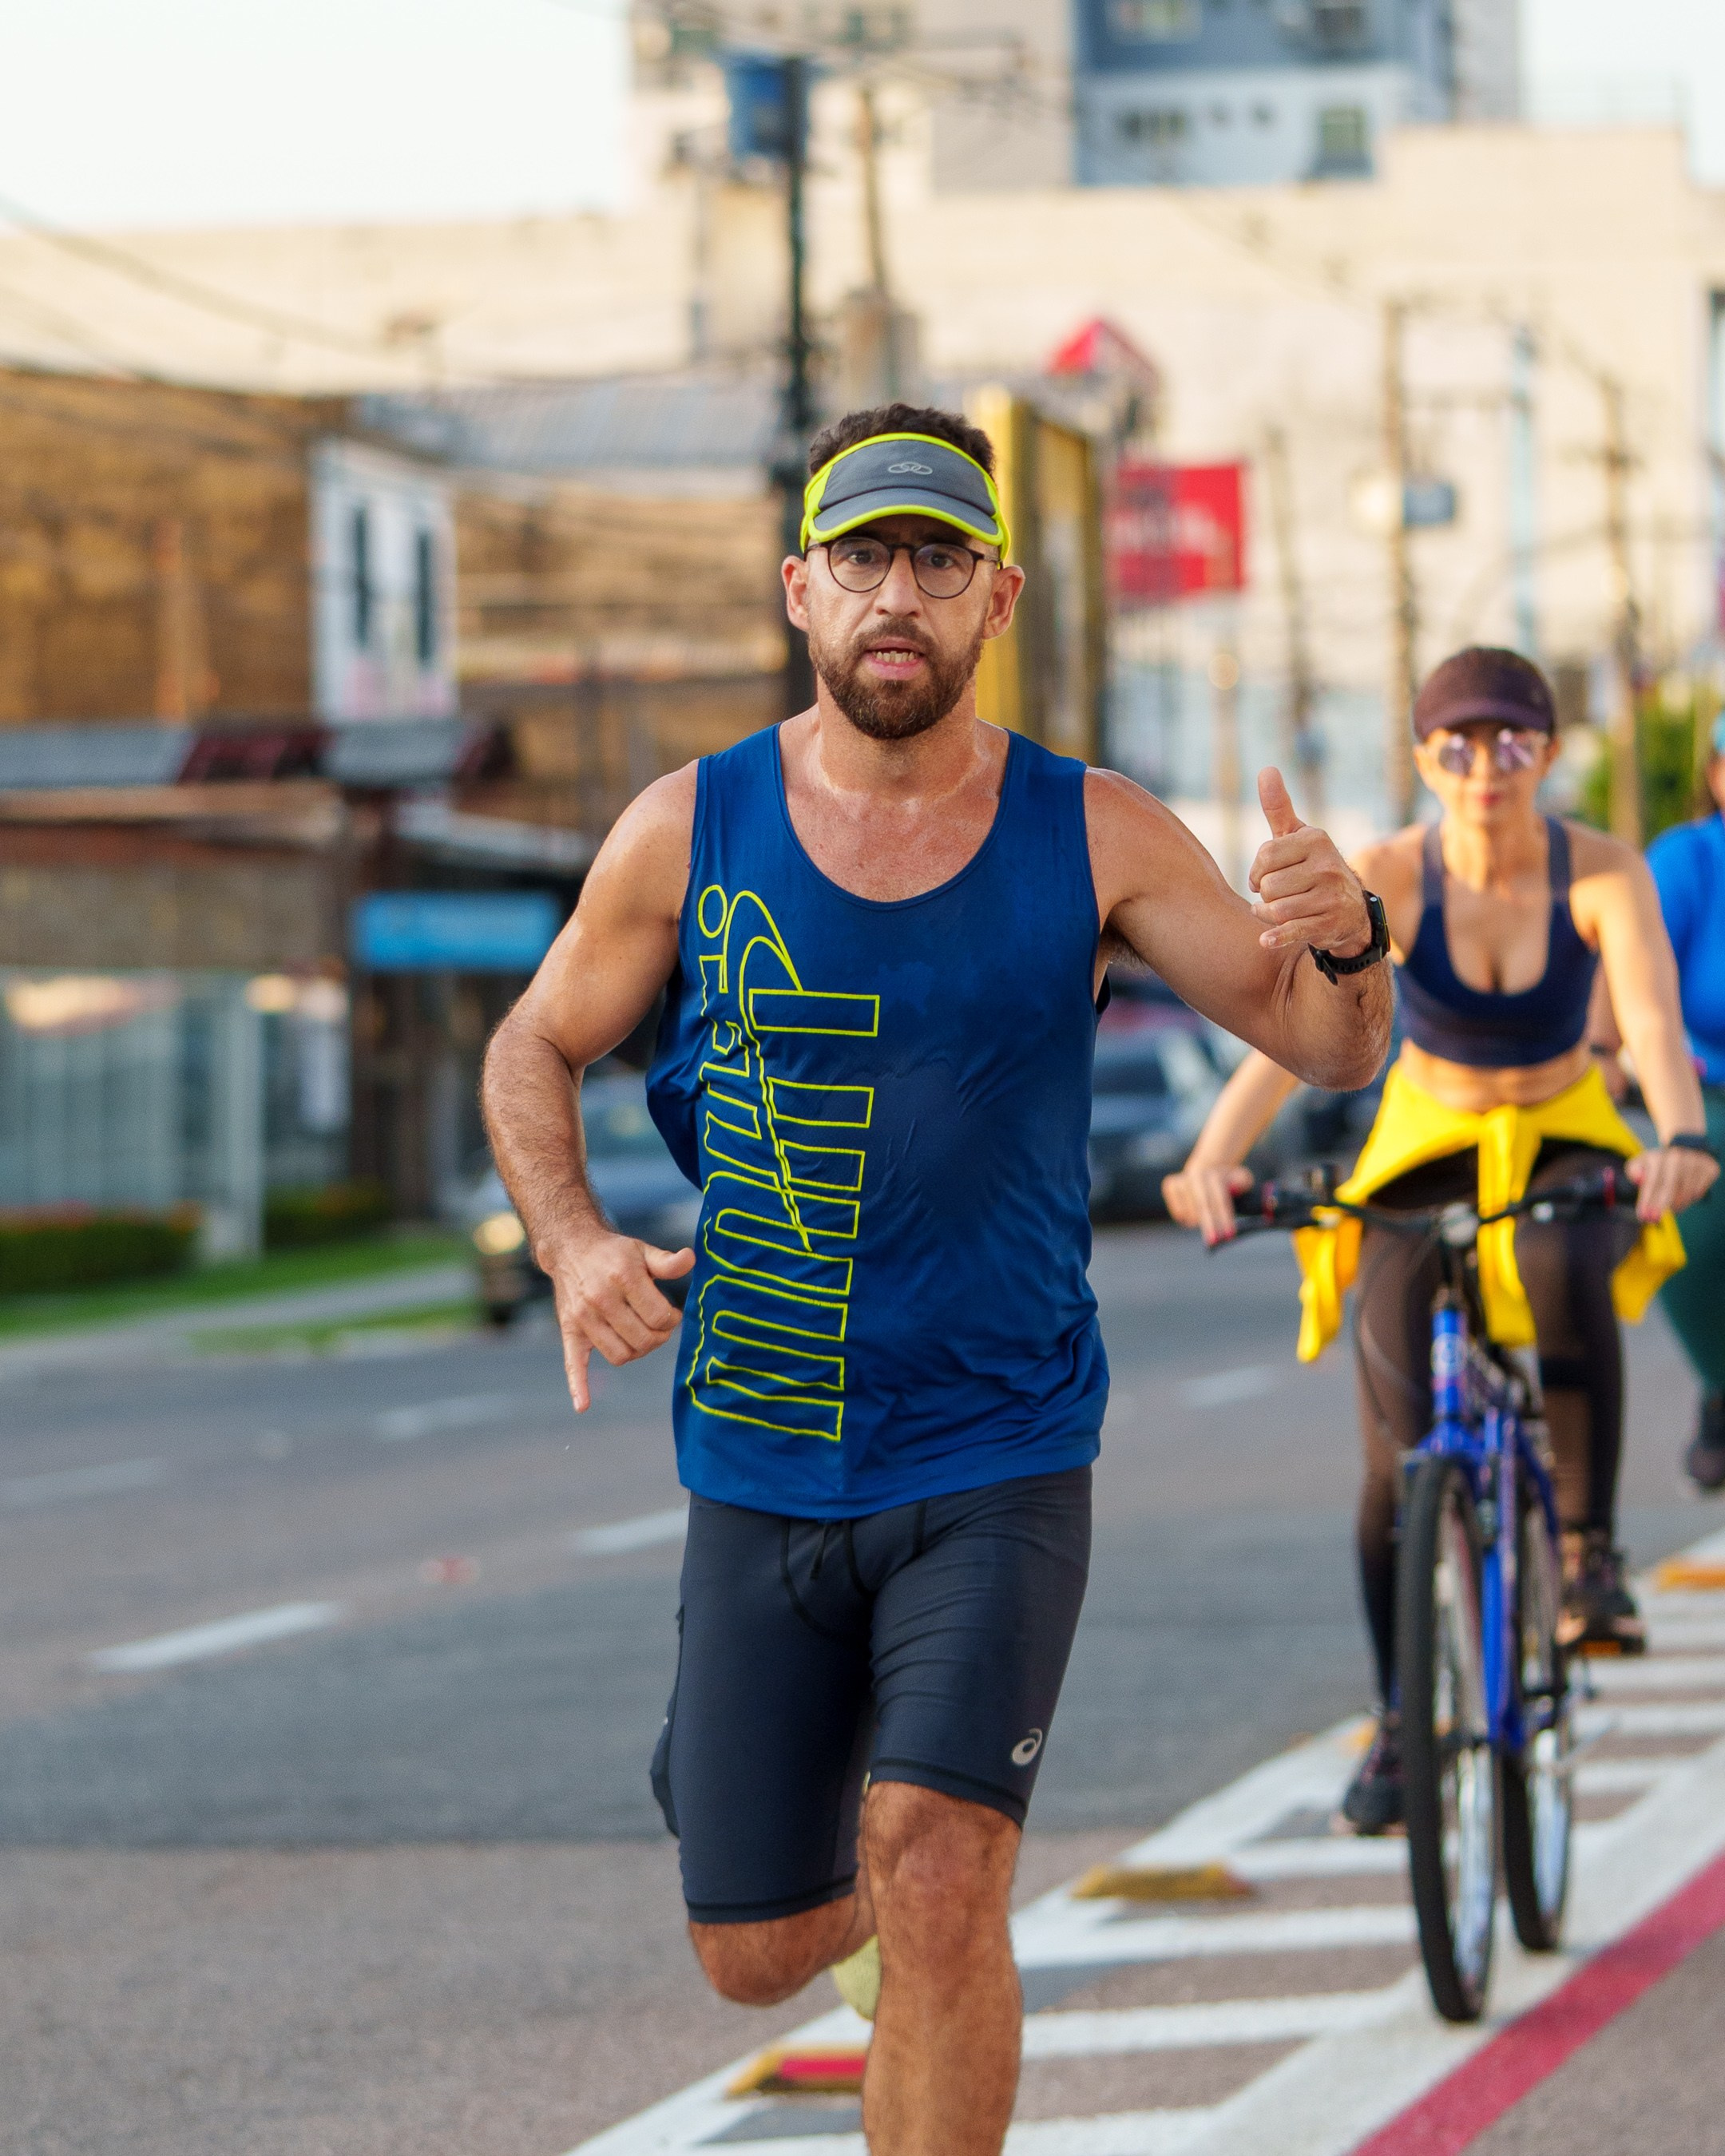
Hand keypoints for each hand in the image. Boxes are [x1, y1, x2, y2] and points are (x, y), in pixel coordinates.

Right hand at [544, 1229, 695, 1411]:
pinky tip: (583, 1405)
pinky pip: (573, 1363)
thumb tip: (691, 1260)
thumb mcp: (642, 1250)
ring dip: (637, 1352)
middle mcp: (600, 1299)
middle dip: (659, 1338)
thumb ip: (667, 1262)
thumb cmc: (614, 1253)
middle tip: (660, 1328)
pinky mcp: (570, 1331)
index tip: (671, 1314)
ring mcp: (583, 1318)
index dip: (672, 1320)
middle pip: (642, 1339)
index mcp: (622, 1277)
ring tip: (642, 1337)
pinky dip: (578, 1386)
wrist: (571, 1249)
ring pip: (619, 1355)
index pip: (659, 1316)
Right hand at [1162, 1162, 1252, 1244]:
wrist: (1206, 1169)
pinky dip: (1186, 1220)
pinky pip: (1178, 1212)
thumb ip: (1243, 1183)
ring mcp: (1181, 1180)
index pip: (1220, 1200)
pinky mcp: (1169, 1185)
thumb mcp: (1242, 1179)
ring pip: (1189, 1212)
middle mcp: (1196, 1175)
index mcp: (1215, 1174)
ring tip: (1208, 1224)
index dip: (1224, 1218)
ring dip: (1199, 1223)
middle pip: (1202, 1205)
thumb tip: (1234, 1188)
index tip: (1229, 1235)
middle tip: (1214, 1242)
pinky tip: (1194, 1215)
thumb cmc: (1228, 1182)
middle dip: (1209, 1225)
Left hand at [1248, 769, 1370, 960]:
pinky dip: (1276, 937)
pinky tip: (1266, 941)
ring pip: (1276, 908)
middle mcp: (1327, 866)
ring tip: (1274, 913)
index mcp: (1316, 840)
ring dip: (1266, 915)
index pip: (1265, 855)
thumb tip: (1266, 769)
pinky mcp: (1329, 924)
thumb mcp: (1298, 837)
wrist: (1349, 911)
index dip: (1257, 870)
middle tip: (1277, 895)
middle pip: (1269, 886)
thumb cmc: (1312, 868)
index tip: (1263, 876)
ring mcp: (1331, 896)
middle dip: (1265, 895)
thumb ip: (1279, 807)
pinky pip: (1291, 931)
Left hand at [1626, 1146, 1719, 1222]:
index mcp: (1658, 1156)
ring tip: (1670, 1207)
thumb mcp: (1642, 1163)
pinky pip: (1697, 1193)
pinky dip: (1689, 1200)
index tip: (1642, 1215)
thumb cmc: (1658, 1164)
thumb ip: (1634, 1170)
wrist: (1685, 1151)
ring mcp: (1695, 1162)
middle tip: (1654, 1219)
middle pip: (1669, 1188)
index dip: (1647, 1200)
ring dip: (1675, 1205)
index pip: (1652, 1182)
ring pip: (1684, 1193)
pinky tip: (1683, 1197)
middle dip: (1660, 1206)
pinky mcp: (1709, 1169)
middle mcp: (1677, 1157)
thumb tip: (1638, 1178)